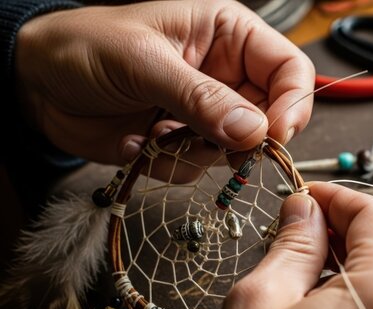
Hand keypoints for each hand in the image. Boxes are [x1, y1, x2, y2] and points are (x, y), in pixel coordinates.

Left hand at [15, 0, 313, 169]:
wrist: (38, 84)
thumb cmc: (86, 47)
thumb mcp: (145, 63)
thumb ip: (202, 98)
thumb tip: (254, 131)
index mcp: (229, 35)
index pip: (288, 69)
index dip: (291, 103)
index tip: (272, 135)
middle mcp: (227, 74)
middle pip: (271, 115)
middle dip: (244, 138)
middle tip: (213, 145)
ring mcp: (208, 111)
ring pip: (237, 148)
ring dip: (200, 152)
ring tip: (159, 134)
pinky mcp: (187, 140)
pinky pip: (203, 166)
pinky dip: (174, 163)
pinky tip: (142, 141)